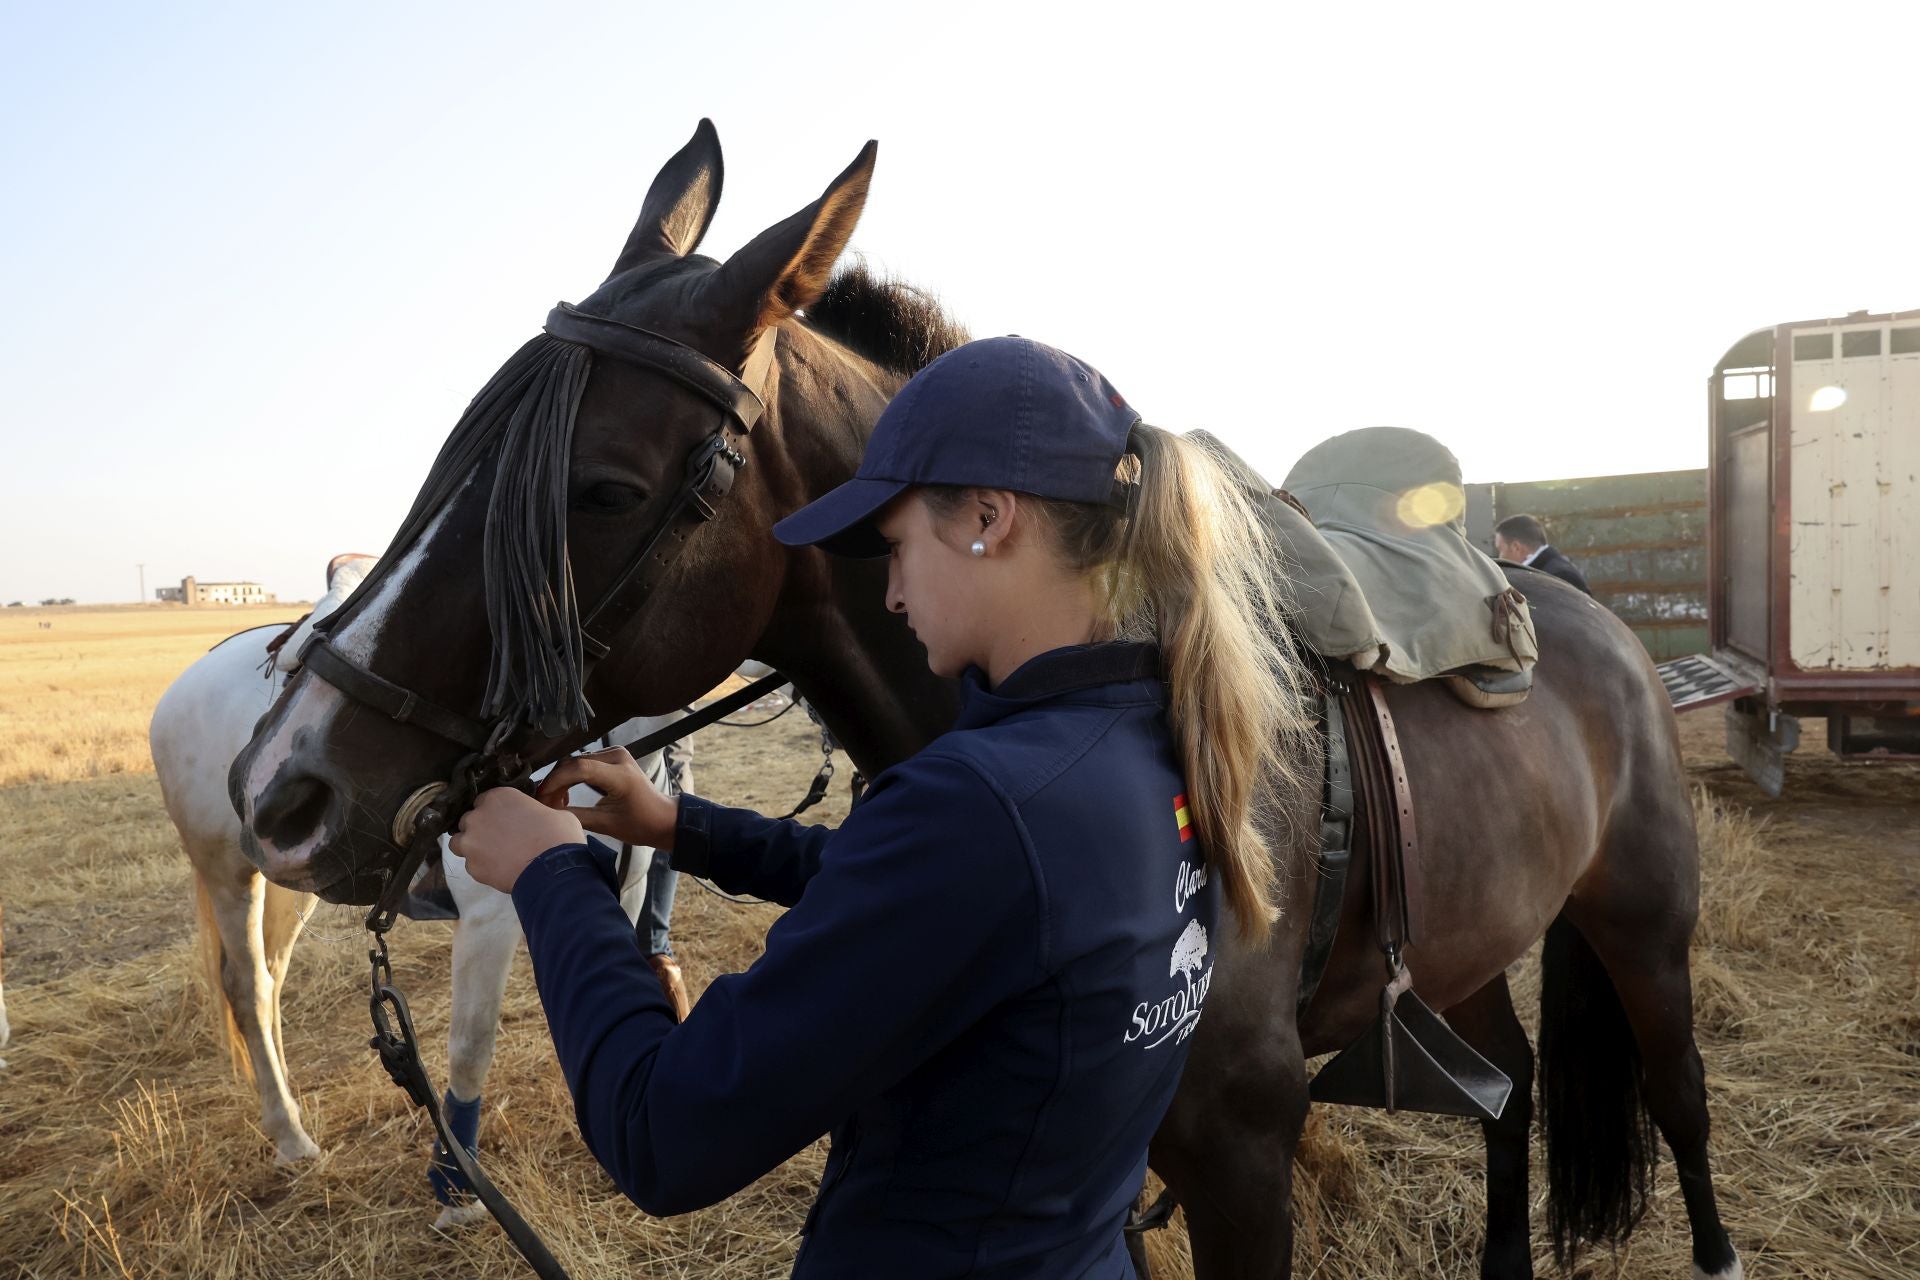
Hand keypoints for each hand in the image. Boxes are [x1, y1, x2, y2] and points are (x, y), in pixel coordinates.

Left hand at [450, 788, 583, 892]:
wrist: (552, 870)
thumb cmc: (558, 836)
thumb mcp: (554, 813)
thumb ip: (537, 812)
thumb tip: (540, 819)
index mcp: (498, 797)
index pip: (484, 801)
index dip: (493, 812)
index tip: (504, 820)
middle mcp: (478, 816)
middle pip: (468, 820)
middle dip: (479, 828)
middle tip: (498, 839)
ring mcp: (471, 842)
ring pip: (459, 842)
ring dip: (471, 847)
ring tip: (490, 856)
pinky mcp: (472, 867)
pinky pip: (471, 865)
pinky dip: (481, 868)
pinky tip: (499, 871)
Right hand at [535, 747, 678, 849]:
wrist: (663, 818)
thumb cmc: (640, 824)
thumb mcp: (606, 824)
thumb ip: (576, 817)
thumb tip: (548, 813)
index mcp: (621, 775)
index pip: (580, 768)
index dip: (556, 781)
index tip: (541, 797)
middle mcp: (618, 757)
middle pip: (574, 762)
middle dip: (555, 782)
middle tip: (544, 803)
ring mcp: (616, 753)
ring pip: (576, 761)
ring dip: (561, 780)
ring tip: (555, 802)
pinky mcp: (613, 756)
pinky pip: (583, 762)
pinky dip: (571, 777)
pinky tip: (566, 795)